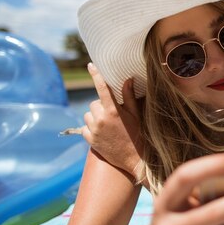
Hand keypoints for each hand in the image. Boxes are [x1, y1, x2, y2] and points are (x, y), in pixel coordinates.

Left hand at [82, 63, 142, 177]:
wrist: (135, 159)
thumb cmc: (138, 135)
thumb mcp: (136, 115)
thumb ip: (129, 97)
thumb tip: (128, 79)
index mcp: (113, 111)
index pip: (102, 88)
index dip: (96, 75)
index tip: (91, 65)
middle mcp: (101, 119)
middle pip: (94, 103)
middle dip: (102, 106)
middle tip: (113, 114)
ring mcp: (94, 130)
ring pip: (88, 115)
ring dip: (95, 117)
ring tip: (108, 125)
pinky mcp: (90, 140)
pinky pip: (85, 128)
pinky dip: (91, 128)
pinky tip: (102, 133)